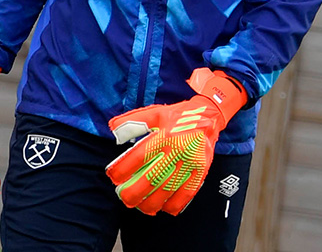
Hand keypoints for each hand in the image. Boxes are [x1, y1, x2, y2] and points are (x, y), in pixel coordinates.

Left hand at [105, 68, 245, 215]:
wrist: (208, 117)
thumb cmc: (177, 116)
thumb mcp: (154, 113)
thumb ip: (132, 120)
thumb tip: (113, 129)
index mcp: (165, 134)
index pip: (139, 155)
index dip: (123, 168)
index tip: (113, 176)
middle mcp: (178, 150)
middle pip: (153, 177)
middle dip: (136, 192)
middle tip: (124, 197)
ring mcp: (190, 163)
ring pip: (169, 189)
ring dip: (152, 202)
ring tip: (141, 207)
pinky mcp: (201, 171)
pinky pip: (187, 193)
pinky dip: (175, 204)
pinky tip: (164, 208)